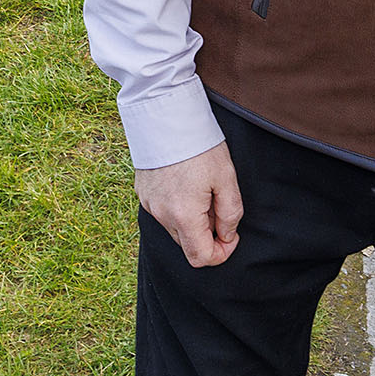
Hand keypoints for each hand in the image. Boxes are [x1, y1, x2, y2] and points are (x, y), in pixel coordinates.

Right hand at [135, 142, 241, 267]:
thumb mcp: (226, 178)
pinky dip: (177, 207)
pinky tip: (185, 182)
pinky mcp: (143, 193)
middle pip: (188, 244)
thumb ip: (230, 213)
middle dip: (207, 233)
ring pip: (175, 228)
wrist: (167, 117)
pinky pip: (163, 212)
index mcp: (184, 216)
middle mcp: (162, 215)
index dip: (221, 253)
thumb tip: (227, 236)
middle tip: (217, 204)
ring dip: (192, 220)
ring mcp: (149, 204)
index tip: (231, 234)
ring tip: (201, 189)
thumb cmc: (200, 146)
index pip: (200, 258)